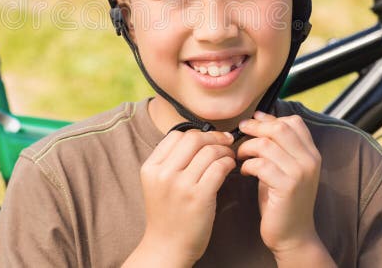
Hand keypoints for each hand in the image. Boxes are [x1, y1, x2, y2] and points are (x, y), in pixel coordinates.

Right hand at [124, 129, 235, 266]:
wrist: (167, 247)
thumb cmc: (167, 214)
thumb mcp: (157, 183)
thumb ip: (170, 161)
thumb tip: (199, 138)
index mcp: (151, 167)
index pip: (176, 135)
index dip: (197, 133)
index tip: (210, 139)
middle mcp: (163, 174)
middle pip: (194, 139)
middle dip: (214, 137)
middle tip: (225, 142)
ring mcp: (181, 186)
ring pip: (209, 152)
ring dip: (224, 150)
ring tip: (229, 156)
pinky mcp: (199, 197)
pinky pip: (219, 168)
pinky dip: (228, 163)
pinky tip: (230, 167)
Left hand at [237, 111, 328, 262]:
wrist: (293, 235)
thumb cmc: (282, 199)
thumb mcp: (284, 167)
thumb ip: (278, 146)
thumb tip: (259, 118)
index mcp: (312, 153)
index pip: (294, 121)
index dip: (270, 118)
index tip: (253, 121)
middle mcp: (310, 160)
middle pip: (280, 128)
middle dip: (256, 127)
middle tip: (241, 132)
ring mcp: (300, 173)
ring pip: (267, 145)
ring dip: (247, 147)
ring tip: (240, 155)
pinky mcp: (287, 187)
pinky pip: (261, 165)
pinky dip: (247, 165)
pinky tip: (244, 171)